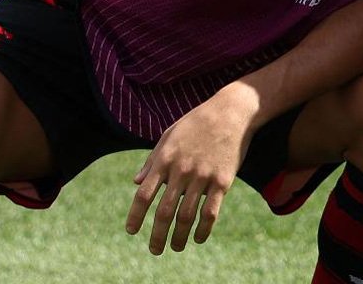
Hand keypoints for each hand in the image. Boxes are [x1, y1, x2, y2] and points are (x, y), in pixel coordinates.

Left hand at [125, 96, 253, 253]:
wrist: (231, 112)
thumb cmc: (197, 122)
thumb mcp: (169, 135)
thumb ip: (152, 160)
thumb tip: (135, 181)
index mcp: (165, 160)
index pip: (144, 195)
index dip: (135, 216)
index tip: (131, 231)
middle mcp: (181, 170)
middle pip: (164, 211)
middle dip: (157, 235)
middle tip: (155, 250)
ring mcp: (203, 176)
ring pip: (187, 216)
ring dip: (179, 236)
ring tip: (176, 247)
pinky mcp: (223, 180)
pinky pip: (211, 211)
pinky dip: (204, 229)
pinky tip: (199, 238)